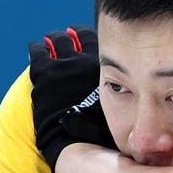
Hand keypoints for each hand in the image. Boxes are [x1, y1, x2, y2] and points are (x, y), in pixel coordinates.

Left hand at [28, 26, 116, 172]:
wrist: (74, 138)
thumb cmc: (98, 128)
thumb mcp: (118, 105)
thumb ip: (122, 91)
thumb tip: (136, 89)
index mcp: (102, 67)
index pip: (99, 42)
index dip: (94, 39)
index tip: (91, 38)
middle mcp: (84, 60)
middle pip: (79, 36)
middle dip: (75, 34)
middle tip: (71, 33)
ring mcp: (63, 65)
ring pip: (58, 41)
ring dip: (56, 39)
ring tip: (53, 38)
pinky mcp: (43, 73)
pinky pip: (38, 52)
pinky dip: (37, 48)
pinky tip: (36, 46)